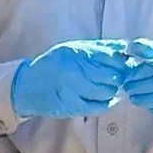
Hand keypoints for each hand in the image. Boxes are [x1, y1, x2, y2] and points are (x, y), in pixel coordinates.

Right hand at [11, 39, 129, 118]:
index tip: (121, 66)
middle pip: (112, 76)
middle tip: (114, 78)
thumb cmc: (53, 64)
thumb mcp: (72, 49)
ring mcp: (72, 89)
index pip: (112, 57)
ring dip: (111, 91)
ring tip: (105, 88)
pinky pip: (99, 106)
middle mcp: (74, 70)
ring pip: (108, 92)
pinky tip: (105, 99)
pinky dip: (107, 104)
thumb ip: (99, 47)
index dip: (122, 63)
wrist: (27, 85)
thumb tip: (126, 46)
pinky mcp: (71, 106)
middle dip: (117, 78)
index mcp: (76, 52)